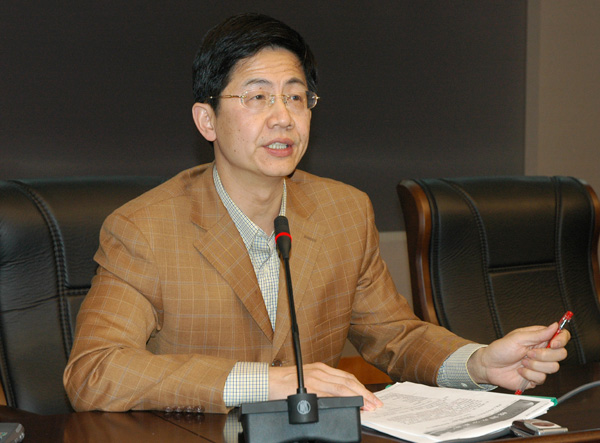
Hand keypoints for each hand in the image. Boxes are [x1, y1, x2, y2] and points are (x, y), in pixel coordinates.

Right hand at [268, 362, 382, 410]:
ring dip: (358, 396)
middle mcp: (320, 370)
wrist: (266, 380)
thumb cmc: (283, 383)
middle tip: (376, 404)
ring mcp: (315, 377)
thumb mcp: (306, 379)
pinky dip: (343, 399)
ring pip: (343, 387)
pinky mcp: (309, 386)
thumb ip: (320, 385)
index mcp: (320, 368)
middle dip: (365, 393)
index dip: (361, 388)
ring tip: (368, 406)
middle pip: (348, 381)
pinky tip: (351, 405)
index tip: (371, 397)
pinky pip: (330, 393)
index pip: (346, 377)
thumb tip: (336, 398)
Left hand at [467, 322, 570, 390]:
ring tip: (522, 361)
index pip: (562, 336)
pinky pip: (542, 378)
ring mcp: (540, 366)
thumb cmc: (500, 349)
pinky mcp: (536, 378)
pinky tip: (520, 370)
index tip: (553, 343)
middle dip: (544, 355)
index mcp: (540, 339)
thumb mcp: (518, 337)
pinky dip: (528, 374)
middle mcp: (543, 352)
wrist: (489, 366)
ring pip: (553, 368)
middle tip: (528, 353)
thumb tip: (555, 325)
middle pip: (561, 354)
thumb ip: (538, 333)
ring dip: (535, 365)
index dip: (562, 340)